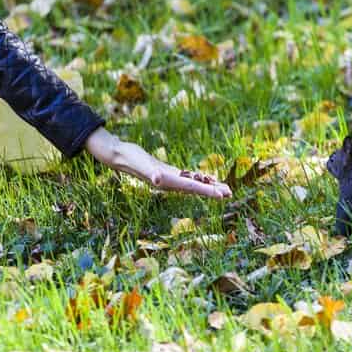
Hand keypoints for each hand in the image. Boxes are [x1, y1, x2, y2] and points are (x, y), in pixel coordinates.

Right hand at [85, 128, 231, 199]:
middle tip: (231, 193)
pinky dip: (199, 179)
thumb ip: (150, 173)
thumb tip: (158, 179)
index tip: (222, 195)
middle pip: (197, 189)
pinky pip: (188, 177)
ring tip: (224, 189)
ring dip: (209, 187)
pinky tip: (207, 179)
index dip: (208, 192)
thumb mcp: (141, 164)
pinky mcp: (169, 172)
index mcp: (168, 182)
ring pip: (194, 184)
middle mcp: (171, 183)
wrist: (120, 156)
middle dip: (214, 191)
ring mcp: (170, 178)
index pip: (193, 188)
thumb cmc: (130, 158)